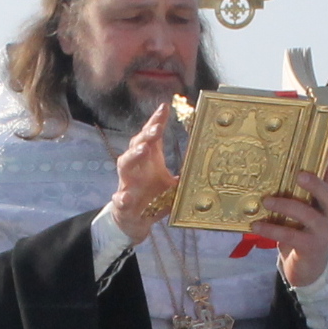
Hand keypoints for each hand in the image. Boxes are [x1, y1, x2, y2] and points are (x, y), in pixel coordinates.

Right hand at [107, 102, 177, 243]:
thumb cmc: (154, 197)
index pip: (151, 136)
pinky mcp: (123, 204)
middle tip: (156, 129)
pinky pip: (120, 199)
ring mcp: (127, 185)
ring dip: (133, 156)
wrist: (135, 221)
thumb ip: (185, 173)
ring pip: (125, 166)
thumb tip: (207, 162)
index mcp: (149, 161)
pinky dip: (121, 198)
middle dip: (146, 136)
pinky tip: (125, 197)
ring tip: (143, 149)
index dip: (156, 121)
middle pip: (137, 146)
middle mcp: (136, 169)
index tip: (165, 107)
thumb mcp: (172, 184)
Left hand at [253, 144, 327, 288]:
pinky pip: (291, 236)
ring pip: (308, 215)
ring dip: (287, 206)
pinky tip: (256, 225)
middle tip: (299, 173)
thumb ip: (293, 191)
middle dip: (314, 182)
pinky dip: (272, 229)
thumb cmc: (300, 231)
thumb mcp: (300, 209)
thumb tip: (270, 166)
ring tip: (267, 200)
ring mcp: (322, 231)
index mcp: (326, 199)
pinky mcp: (311, 247)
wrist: (308, 269)